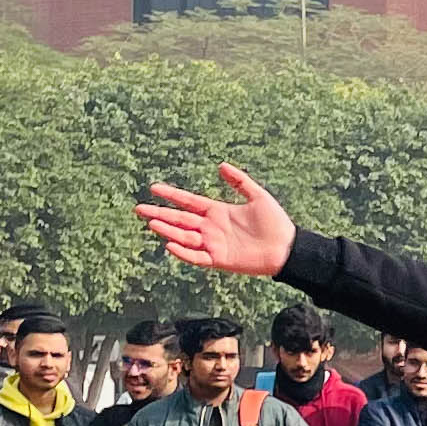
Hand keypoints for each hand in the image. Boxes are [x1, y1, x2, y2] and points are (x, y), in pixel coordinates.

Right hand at [139, 163, 301, 279]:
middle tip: (139, 208)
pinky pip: (197, 257)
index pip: (188, 202)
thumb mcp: (258, 196)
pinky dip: (184, 252)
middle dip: (160, 214)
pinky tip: (170, 244)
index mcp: (217, 212)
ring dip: (167, 230)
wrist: (287, 248)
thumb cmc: (275, 223)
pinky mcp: (219, 259)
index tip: (153, 188)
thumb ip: (240, 181)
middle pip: (180, 219)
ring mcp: (214, 244)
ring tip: (151, 223)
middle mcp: (211, 228)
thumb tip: (221, 165)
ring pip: (184, 237)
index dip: (171, 195)